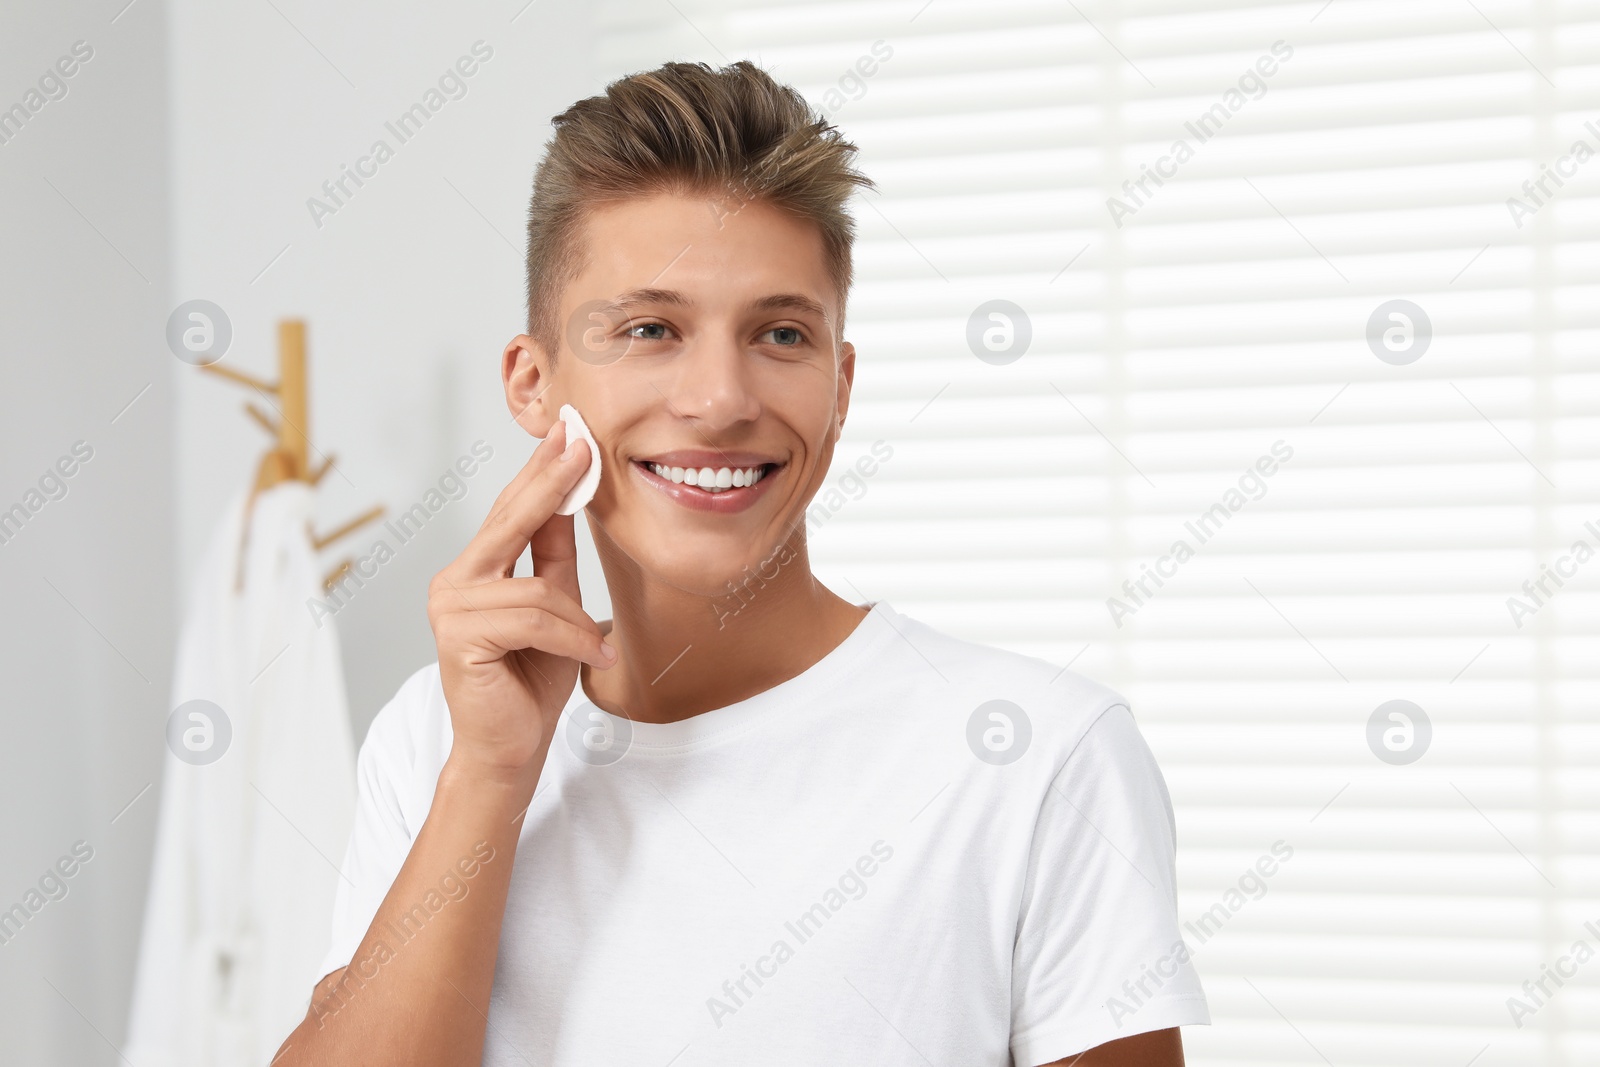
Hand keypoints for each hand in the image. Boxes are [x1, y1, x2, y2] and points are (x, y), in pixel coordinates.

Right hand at [427, 419, 615, 790]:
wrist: (512, 746)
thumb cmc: (530, 679)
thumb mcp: (557, 606)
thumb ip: (556, 555)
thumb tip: (573, 495)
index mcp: (477, 569)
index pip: (513, 510)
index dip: (542, 471)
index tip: (570, 432)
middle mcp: (455, 580)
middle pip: (512, 521)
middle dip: (551, 483)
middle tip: (582, 445)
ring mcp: (450, 607)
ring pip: (537, 588)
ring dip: (577, 621)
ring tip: (597, 648)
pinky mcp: (457, 637)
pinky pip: (533, 618)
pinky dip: (571, 638)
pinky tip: (593, 656)